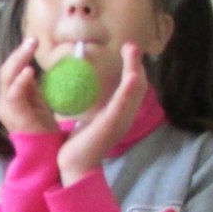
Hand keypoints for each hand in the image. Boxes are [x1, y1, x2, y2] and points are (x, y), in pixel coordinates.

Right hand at [0, 37, 56, 135]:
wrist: (47, 154)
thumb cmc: (44, 130)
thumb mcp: (38, 103)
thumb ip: (31, 88)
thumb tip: (30, 68)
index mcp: (10, 98)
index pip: (10, 71)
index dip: (19, 55)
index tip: (33, 41)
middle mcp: (5, 102)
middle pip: (6, 71)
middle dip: (18, 53)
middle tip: (33, 40)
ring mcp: (7, 109)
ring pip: (7, 78)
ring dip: (19, 60)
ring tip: (30, 46)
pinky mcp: (14, 116)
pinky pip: (13, 95)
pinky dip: (20, 81)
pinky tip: (29, 71)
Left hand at [57, 43, 147, 185]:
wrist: (74, 166)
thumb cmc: (80, 144)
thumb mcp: (91, 119)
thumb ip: (96, 106)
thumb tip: (89, 87)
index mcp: (120, 114)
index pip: (133, 87)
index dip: (133, 68)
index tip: (128, 49)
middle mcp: (125, 117)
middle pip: (138, 86)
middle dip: (136, 64)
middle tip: (131, 45)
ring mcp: (120, 121)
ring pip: (134, 92)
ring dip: (135, 70)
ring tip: (132, 51)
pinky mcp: (111, 125)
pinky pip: (123, 105)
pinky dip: (129, 89)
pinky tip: (132, 76)